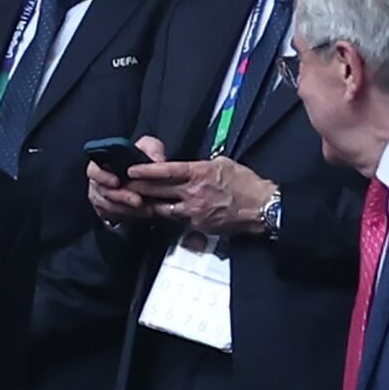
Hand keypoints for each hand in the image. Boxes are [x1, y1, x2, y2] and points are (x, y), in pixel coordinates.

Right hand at [86, 135, 168, 222]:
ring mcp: (101, 197)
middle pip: (102, 191)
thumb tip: (157, 159)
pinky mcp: (107, 211)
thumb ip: (153, 149)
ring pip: (108, 206)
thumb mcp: (149, 147)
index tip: (116, 182)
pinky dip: (129, 215)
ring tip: (147, 209)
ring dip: (127, 209)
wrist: (146, 177)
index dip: (102, 176)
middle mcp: (98, 181)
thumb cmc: (142, 159)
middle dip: (120, 197)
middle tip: (137, 200)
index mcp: (102, 163)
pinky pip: (113, 216)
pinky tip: (144, 213)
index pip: (93, 170)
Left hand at [127, 156, 276, 235]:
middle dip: (140, 189)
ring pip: (164, 209)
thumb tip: (190, 168)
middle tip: (125, 186)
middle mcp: (193, 192)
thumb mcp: (223, 164)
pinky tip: (165, 213)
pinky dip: (172, 216)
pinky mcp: (198, 225)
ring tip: (140, 202)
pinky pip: (179, 220)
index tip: (131, 170)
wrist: (262, 207)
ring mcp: (194, 211)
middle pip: (158, 191)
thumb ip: (202, 166)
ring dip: (152, 205)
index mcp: (198, 173)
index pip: (165, 171)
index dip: (145, 170)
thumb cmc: (246, 184)